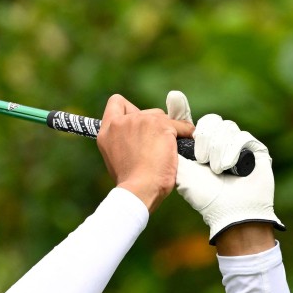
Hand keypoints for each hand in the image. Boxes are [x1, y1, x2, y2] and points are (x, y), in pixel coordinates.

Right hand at [97, 94, 193, 211]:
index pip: (116, 103)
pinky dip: (185, 134)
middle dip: (152, 125)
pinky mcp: (161, 125)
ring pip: (162, 116)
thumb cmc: (130, 181)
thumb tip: (143, 135)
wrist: (139, 190)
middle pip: (143, 111)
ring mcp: (141, 121)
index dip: (129, 110)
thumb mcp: (117, 156)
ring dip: (167, 130)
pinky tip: (181, 148)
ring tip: (165, 152)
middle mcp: (121, 122)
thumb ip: (124, 140)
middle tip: (153, 147)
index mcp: (107, 131)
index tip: (137, 123)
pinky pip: (180, 125)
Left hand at [166, 91, 284, 244]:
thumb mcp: (181, 170)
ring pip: (225, 127)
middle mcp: (219, 143)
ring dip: (217, 149)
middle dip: (204, 138)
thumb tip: (157, 125)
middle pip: (210, 121)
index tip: (173, 98)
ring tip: (214, 168)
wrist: (229, 210)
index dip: (182, 110)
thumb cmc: (203, 195)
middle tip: (201, 159)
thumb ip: (171, 148)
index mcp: (199, 147)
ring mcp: (238, 144)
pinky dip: (232, 151)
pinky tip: (227, 167)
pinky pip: (241, 136)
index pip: (191, 122)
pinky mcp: (255, 148)